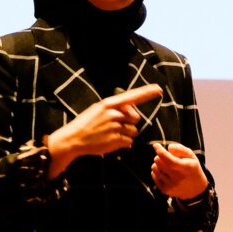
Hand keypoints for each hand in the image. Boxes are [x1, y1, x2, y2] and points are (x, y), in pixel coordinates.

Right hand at [44, 85, 161, 176]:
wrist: (73, 139)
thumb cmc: (86, 123)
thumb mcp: (98, 110)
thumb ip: (116, 109)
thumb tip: (134, 113)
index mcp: (109, 104)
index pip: (132, 96)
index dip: (147, 93)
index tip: (159, 89)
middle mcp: (114, 114)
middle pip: (135, 118)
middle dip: (130, 122)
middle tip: (118, 125)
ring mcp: (115, 127)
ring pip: (133, 131)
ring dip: (127, 134)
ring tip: (111, 134)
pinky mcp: (116, 140)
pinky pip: (129, 141)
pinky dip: (123, 143)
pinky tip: (111, 141)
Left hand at [151, 140, 208, 199]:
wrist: (196, 189)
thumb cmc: (192, 168)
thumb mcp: (191, 156)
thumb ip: (181, 149)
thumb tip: (169, 148)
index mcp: (186, 168)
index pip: (169, 160)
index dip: (160, 151)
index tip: (156, 145)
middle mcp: (178, 178)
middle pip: (159, 162)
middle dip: (160, 156)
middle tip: (166, 156)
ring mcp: (171, 185)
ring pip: (155, 168)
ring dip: (158, 164)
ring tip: (166, 164)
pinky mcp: (165, 190)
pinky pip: (154, 175)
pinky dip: (157, 171)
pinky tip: (164, 172)